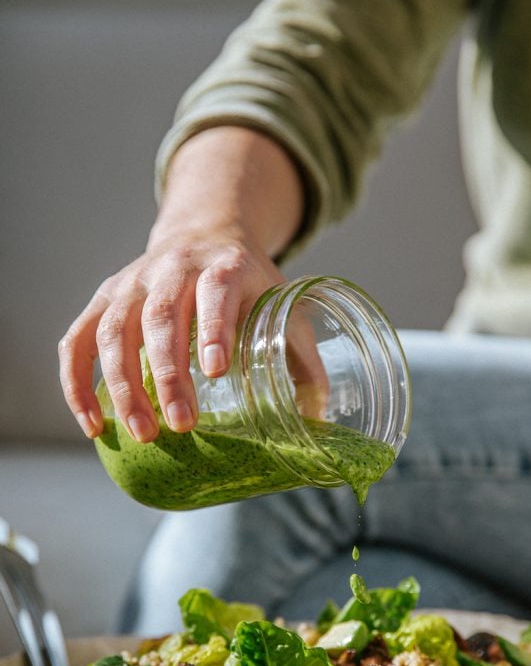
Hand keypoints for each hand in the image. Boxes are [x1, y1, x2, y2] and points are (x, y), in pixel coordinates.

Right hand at [58, 126, 307, 441]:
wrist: (205, 232)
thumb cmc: (249, 282)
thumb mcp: (282, 303)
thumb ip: (302, 356)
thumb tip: (319, 417)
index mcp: (224, 264)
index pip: (215, 290)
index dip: (213, 327)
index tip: (216, 371)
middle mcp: (171, 268)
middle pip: (160, 317)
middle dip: (168, 374)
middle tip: (181, 424)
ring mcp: (131, 283)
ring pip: (112, 331)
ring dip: (123, 386)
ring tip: (144, 433)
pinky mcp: (104, 301)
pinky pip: (76, 341)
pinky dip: (77, 383)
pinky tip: (94, 424)